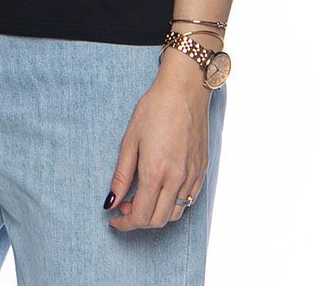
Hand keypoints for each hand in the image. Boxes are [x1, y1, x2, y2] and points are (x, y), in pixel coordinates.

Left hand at [104, 69, 211, 230]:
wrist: (184, 90)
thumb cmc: (154, 109)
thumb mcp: (130, 140)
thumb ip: (121, 176)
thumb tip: (111, 202)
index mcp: (155, 172)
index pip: (141, 216)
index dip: (125, 223)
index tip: (113, 218)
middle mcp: (177, 179)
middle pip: (158, 221)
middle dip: (138, 220)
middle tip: (125, 204)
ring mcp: (192, 176)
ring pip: (174, 214)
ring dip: (156, 213)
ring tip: (143, 195)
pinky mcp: (202, 169)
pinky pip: (188, 200)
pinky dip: (172, 203)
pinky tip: (161, 187)